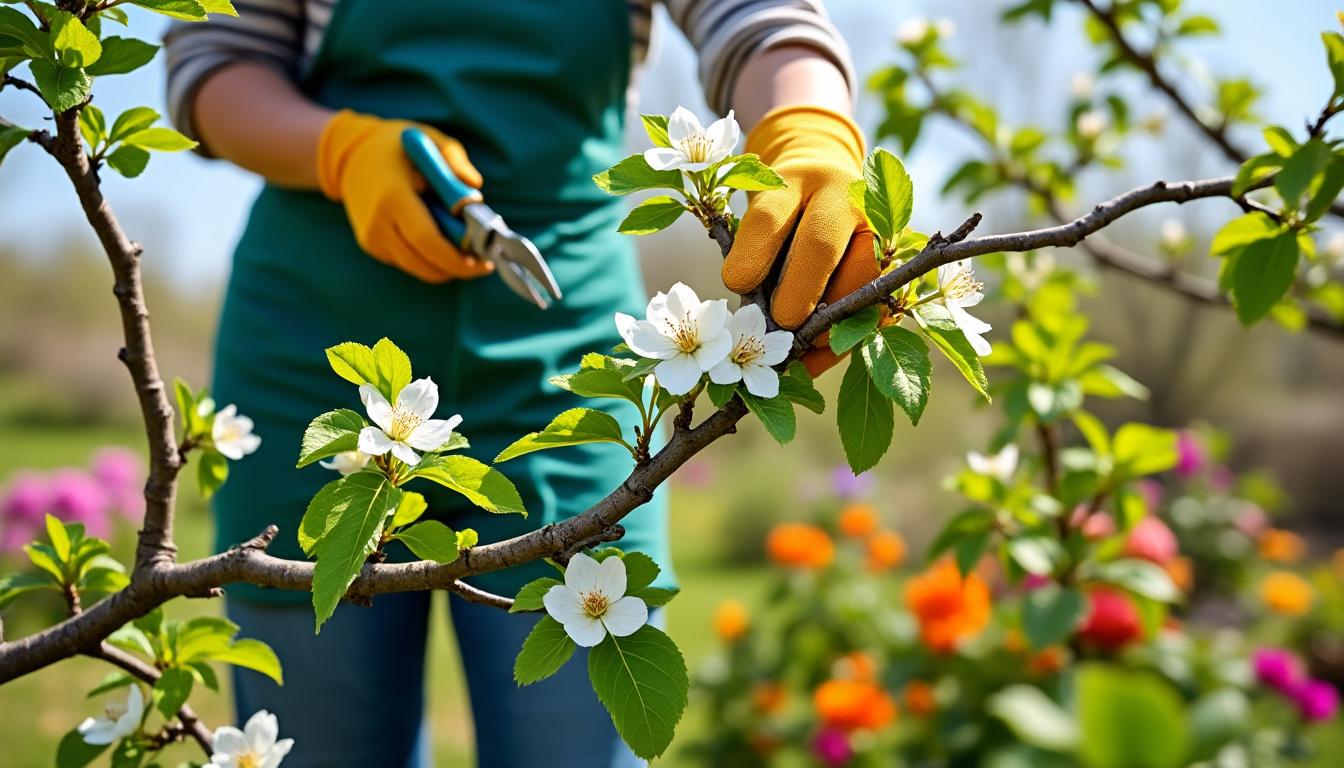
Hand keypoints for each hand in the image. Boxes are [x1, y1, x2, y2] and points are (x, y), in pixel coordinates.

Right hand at [316, 110, 493, 282]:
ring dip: (445, 266)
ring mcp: (371, 238)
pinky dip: (428, 259)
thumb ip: (454, 160)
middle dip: (458, 268)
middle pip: (425, 264)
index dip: (456, 259)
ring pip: (418, 269)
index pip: (427, 240)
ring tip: (466, 251)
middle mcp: (377, 223)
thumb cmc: (398, 146)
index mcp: (393, 197)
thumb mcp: (429, 138)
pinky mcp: (371, 246)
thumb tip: (475, 188)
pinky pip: (408, 262)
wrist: (351, 156)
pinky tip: (439, 242)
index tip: (482, 262)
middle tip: (483, 262)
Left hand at [721, 105, 877, 374]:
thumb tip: (751, 312)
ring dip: (829, 320)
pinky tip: (817, 359)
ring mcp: (875, 225)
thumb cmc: (781, 209)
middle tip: (779, 324)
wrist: (825, 180)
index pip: (769, 215)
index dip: (752, 253)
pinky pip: (876, 303)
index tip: (737, 285)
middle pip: (819, 244)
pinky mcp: (893, 261)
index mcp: (795, 181)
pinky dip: (846, 338)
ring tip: (801, 350)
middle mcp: (842, 196)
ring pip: (859, 274)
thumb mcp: (758, 216)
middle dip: (798, 292)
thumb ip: (752, 250)